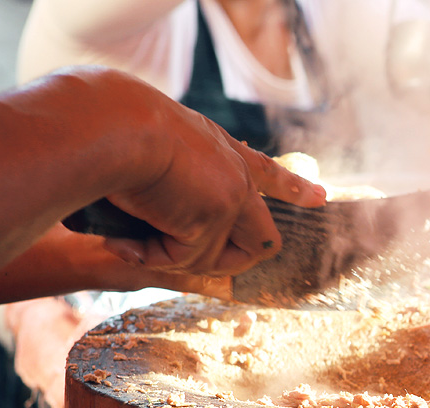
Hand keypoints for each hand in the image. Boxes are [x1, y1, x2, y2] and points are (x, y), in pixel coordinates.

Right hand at [75, 68, 327, 275]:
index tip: (320, 198)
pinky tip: (125, 241)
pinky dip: (151, 257)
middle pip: (265, 240)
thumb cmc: (109, 134)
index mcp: (217, 147)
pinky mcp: (218, 214)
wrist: (111, 124)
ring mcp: (232, 196)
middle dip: (232, 262)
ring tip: (136, 238)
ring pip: (218, 259)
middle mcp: (235, 173)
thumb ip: (164, 180)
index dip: (292, 187)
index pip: (264, 170)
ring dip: (174, 258)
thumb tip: (151, 224)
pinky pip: (187, 260)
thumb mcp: (144, 150)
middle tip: (183, 258)